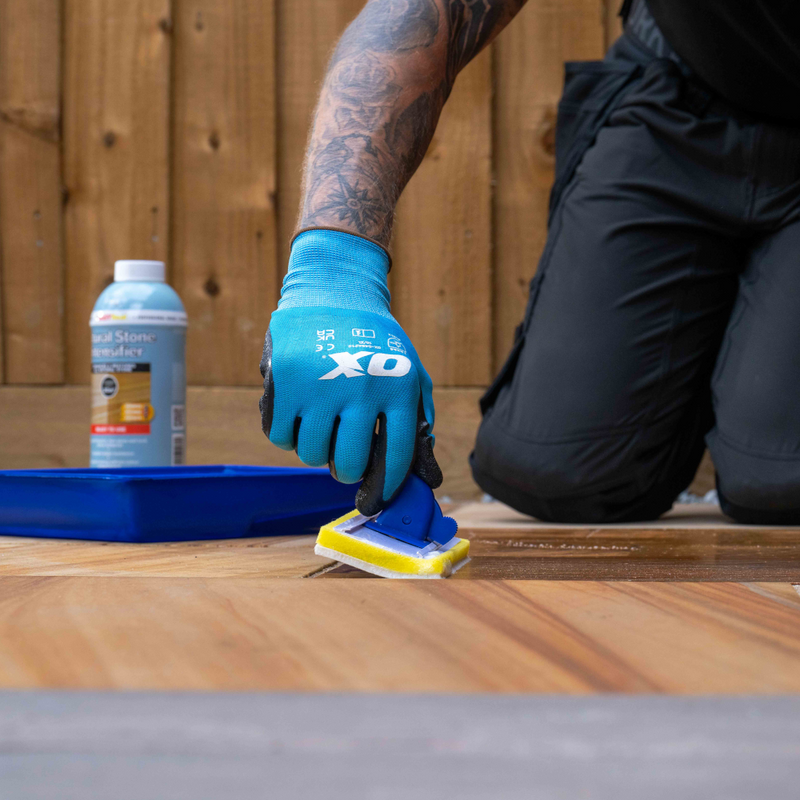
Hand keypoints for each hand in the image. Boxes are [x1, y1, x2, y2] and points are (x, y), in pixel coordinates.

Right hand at [260, 229, 439, 515]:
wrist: (334, 291)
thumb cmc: (375, 340)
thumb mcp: (410, 370)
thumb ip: (419, 418)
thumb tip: (425, 474)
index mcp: (397, 388)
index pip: (396, 455)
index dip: (386, 483)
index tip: (376, 497)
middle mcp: (360, 389)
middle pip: (346, 463)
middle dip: (344, 471)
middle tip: (342, 463)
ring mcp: (319, 386)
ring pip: (310, 454)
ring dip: (315, 450)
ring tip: (321, 429)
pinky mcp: (284, 382)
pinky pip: (280, 437)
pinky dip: (287, 435)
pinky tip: (299, 416)